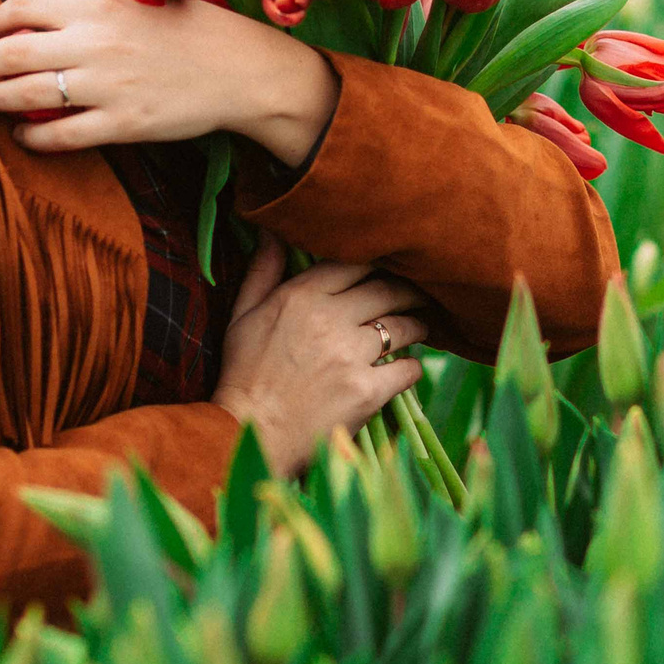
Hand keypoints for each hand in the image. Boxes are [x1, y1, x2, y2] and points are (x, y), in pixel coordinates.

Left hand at [0, 0, 337, 162]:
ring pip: (26, 95)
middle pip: (11, 52)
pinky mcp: (123, 124)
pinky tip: (26, 134)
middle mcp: (95, 40)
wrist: (240, 68)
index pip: (21, 6)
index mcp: (96, 1)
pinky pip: (60, 134)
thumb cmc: (183, 26)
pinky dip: (32, 137)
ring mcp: (107, 85)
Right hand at [210, 232, 430, 478]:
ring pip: (403, 327)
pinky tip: (409, 367)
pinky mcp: (367, 391)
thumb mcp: (242, 315)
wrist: (250, 432)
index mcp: (301, 296)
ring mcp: (351, 356)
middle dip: (407, 290)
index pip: (353, 263)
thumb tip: (272, 231)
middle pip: (387, 290)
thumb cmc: (243, 373)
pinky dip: (413, 367)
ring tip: (421, 326)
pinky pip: (408, 369)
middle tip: (417, 294)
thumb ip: (263, 271)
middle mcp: (330, 319)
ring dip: (418, 325)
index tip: (386, 268)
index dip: (375, 262)